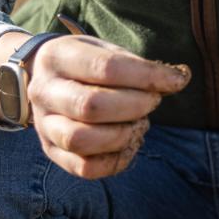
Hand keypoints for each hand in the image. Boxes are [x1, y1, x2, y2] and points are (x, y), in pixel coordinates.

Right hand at [24, 34, 189, 178]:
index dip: (147, 76)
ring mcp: (44, 124)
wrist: (41, 78)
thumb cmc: (84, 64)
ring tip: (138, 124)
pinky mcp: (51, 151)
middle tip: (151, 102)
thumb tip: (178, 80)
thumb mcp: (105, 51)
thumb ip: (138, 66)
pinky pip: (84, 168)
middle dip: (135, 106)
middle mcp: (44, 91)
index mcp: (57, 57)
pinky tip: (129, 144)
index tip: (175, 81)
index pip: (105, 67)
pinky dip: (115, 161)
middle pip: (90, 106)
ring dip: (122, 135)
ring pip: (81, 140)